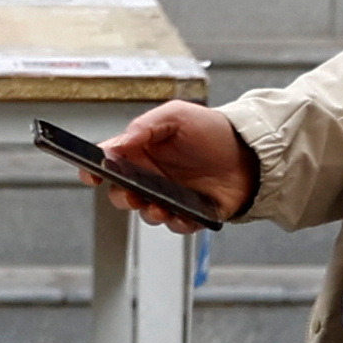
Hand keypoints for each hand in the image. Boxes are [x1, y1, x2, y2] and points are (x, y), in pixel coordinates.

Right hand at [88, 101, 256, 234]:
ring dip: (148, 213)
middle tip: (132, 193)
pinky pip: (175, 225)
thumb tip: (115, 144)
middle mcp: (152, 175)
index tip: (91, 175)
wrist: (252, 153)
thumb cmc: (213, 131)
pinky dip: (175, 223)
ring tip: (159, 207)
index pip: (109, 161)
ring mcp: (169, 196)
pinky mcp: (190, 213)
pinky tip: (181, 215)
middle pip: (121, 192)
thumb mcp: (177, 116)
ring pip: (146, 212)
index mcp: (142, 150)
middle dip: (122, 196)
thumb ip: (143, 127)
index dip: (94, 169)